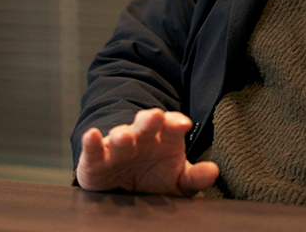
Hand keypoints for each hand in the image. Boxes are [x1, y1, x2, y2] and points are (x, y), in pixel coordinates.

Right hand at [75, 108, 218, 195]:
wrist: (124, 189)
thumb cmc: (155, 179)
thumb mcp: (178, 180)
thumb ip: (195, 176)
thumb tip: (214, 171)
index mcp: (163, 139)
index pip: (171, 125)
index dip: (176, 122)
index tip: (184, 124)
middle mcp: (140, 138)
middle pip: (146, 124)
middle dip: (150, 119)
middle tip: (156, 116)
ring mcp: (118, 146)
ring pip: (120, 135)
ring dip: (122, 134)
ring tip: (125, 137)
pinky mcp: (96, 159)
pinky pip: (93, 148)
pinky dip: (91, 142)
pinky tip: (92, 135)